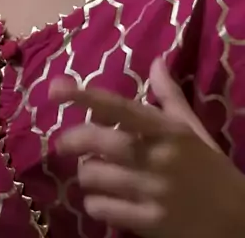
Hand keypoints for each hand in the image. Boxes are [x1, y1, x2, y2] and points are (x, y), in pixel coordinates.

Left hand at [50, 58, 244, 236]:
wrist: (237, 220)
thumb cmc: (210, 169)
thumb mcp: (191, 129)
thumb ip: (169, 95)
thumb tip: (156, 61)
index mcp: (167, 130)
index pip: (119, 107)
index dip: (85, 96)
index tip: (56, 88)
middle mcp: (157, 158)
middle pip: (98, 142)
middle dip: (71, 140)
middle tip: (63, 142)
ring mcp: (153, 192)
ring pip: (94, 177)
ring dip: (85, 174)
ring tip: (92, 172)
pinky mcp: (149, 223)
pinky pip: (102, 209)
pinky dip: (95, 203)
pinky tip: (104, 199)